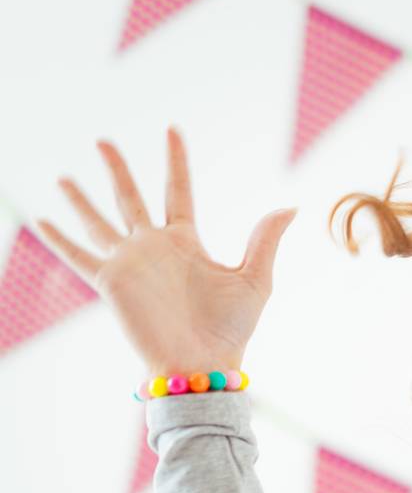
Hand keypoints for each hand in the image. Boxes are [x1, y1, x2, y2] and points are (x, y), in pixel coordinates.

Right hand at [33, 124, 297, 374]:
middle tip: (102, 140)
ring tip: (63, 176)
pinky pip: (78, 255)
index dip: (175, 160)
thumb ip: (264, 240)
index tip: (172, 129)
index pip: (176, 190)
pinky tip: (40, 219)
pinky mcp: (111, 282)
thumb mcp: (255, 279)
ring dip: (80, 200)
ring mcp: (130, 263)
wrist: (204, 363)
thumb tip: (291, 206)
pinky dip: (59, 239)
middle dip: (117, 169)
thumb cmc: (232, 328)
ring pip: (98, 221)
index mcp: (186, 242)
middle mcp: (154, 248)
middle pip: (130, 197)